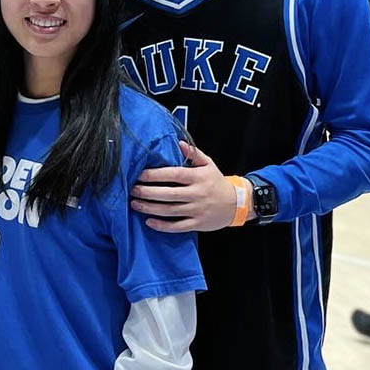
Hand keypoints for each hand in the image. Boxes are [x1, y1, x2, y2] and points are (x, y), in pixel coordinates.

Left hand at [130, 142, 248, 232]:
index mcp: (198, 178)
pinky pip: (177, 226)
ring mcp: (197, 210)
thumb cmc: (217, 182)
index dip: (156, 175)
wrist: (237, 204)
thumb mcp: (208, 165)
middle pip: (168, 194)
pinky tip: (149, 222)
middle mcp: (197, 194)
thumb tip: (179, 143)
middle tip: (132, 190)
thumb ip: (193, 154)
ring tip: (135, 204)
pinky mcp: (197, 224)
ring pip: (170, 211)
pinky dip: (162, 226)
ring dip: (150, 208)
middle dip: (148, 192)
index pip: (174, 175)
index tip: (140, 175)